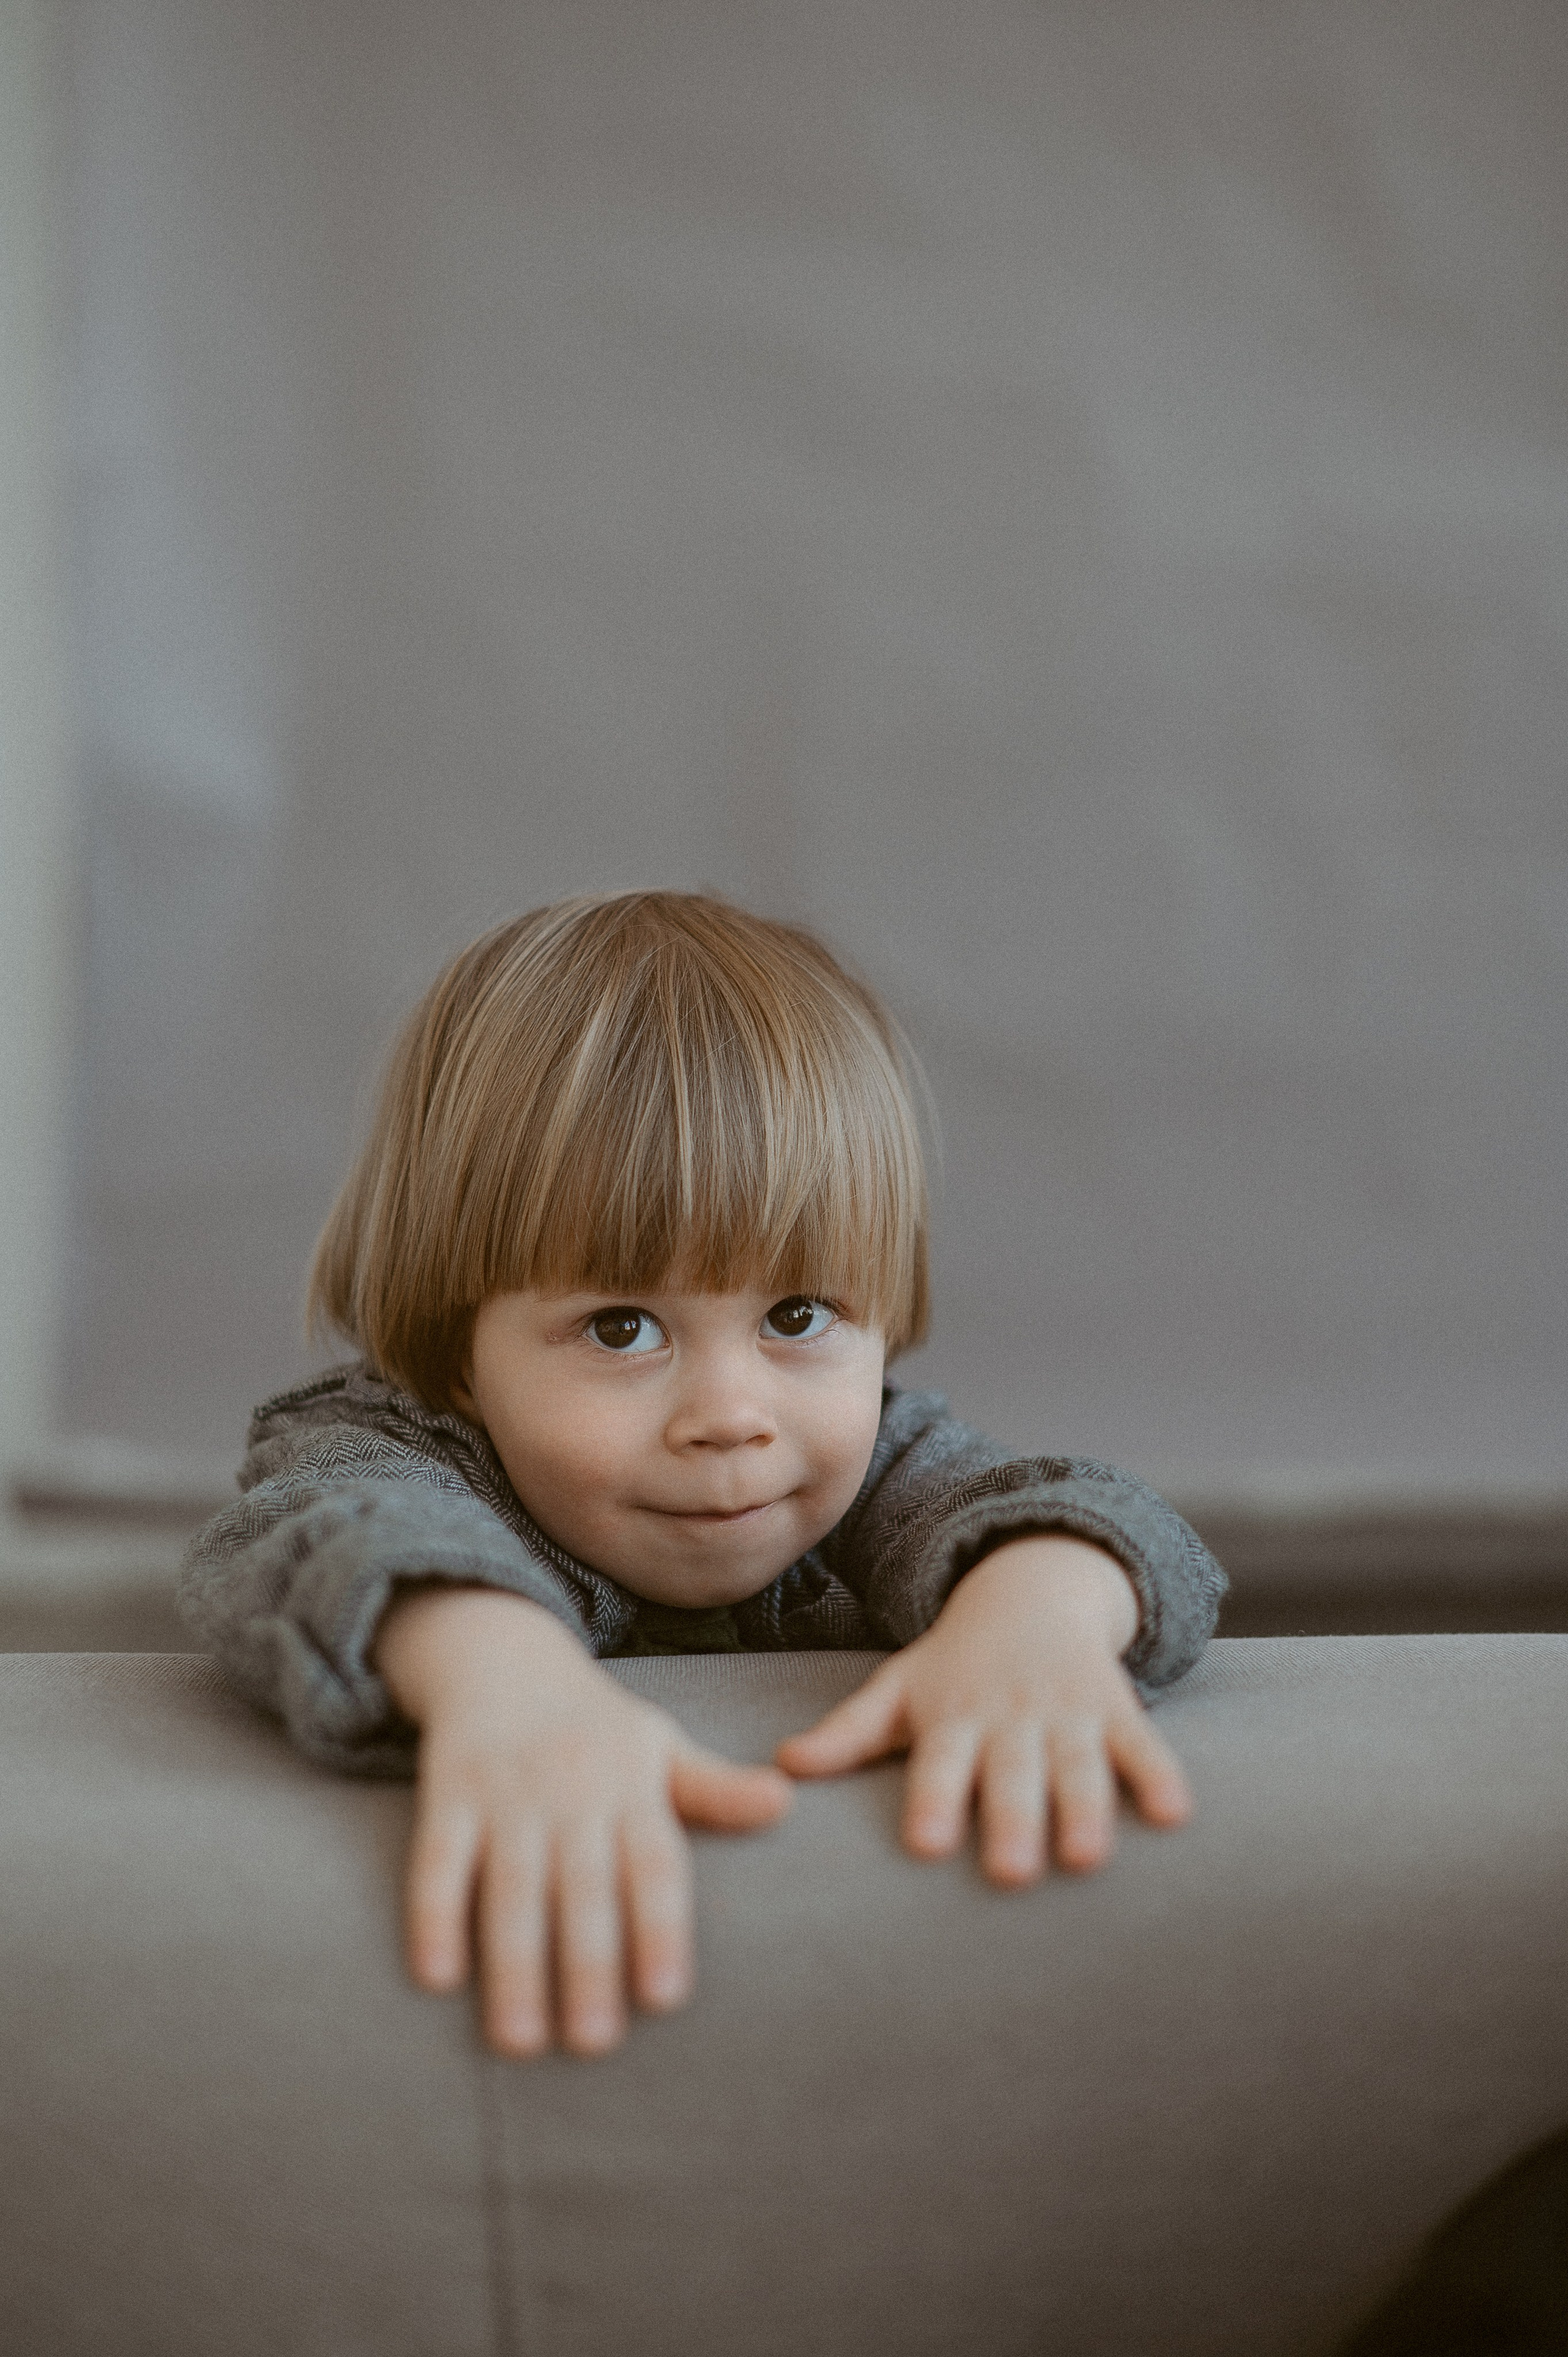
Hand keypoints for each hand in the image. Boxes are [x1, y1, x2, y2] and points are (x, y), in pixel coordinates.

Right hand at [374, 1586, 791, 2056]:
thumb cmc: (594, 1724)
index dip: (660, 1929)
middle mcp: (571, 1789)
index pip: (654, 1865)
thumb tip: (786, 1802)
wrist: (501, 1653)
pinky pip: (438, 1860)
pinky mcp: (448, 1793)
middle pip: (583, 1887)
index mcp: (631, 1784)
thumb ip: (715, 1790)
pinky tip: (437, 1978)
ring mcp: (506, 1792)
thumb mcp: (661, 1746)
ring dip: (515, 1963)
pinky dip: (435, 1916)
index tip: (665, 1997)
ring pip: (512, 1886)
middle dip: (588, 1965)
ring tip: (520, 2041)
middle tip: (593, 2043)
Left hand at [776, 1536, 1191, 1883]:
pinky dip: (1159, 1775)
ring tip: (1086, 1857)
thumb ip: (848, 1733)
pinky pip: (1142, 1744)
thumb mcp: (898, 1689)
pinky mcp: (1114, 1710)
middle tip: (1008, 1872)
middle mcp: (1009, 1717)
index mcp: (952, 1716)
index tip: (924, 1843)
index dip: (933, 1798)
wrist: (1031, 1591)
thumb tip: (781, 1767)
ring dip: (1084, 1807)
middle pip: (1009, 1772)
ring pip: (1076, 1764)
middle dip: (1010, 1818)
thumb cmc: (954, 1664)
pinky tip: (1175, 1814)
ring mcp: (1066, 1713)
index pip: (938, 1762)